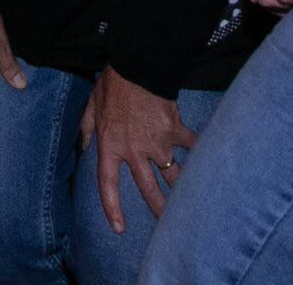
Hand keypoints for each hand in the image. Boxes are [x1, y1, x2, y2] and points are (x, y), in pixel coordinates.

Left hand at [80, 66, 195, 231]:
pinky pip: (189, 146)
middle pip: (148, 189)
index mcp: (110, 145)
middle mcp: (134, 150)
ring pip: (172, 175)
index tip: (119, 228)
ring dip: (181, 189)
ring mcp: (157, 142)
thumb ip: (86, 129)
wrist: (137, 64)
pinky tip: (208, 160)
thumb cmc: (112, 84)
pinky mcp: (174, 130)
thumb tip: (83, 146)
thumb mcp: (91, 106)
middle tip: (166, 225)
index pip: (108, 184)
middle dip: (158, 209)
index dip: (113, 208)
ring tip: (190, 204)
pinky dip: (198, 151)